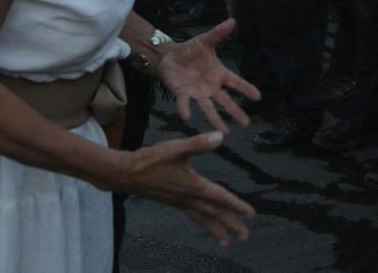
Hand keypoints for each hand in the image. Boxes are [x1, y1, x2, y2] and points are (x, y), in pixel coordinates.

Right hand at [115, 132, 255, 246]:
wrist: (126, 173)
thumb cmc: (151, 160)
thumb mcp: (176, 148)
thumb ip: (198, 143)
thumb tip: (220, 136)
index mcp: (193, 186)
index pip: (220, 197)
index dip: (236, 205)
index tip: (250, 215)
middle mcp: (188, 198)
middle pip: (214, 214)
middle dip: (230, 225)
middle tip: (244, 237)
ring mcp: (179, 202)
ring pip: (202, 218)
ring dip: (216, 229)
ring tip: (227, 242)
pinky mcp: (172, 202)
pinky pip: (192, 216)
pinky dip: (202, 223)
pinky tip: (205, 223)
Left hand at [156, 18, 261, 133]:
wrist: (169, 56)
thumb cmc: (190, 50)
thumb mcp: (205, 41)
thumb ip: (218, 34)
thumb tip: (233, 21)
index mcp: (218, 74)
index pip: (236, 82)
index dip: (246, 89)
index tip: (258, 97)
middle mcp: (210, 87)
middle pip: (225, 101)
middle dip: (235, 112)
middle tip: (246, 124)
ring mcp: (197, 92)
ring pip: (208, 108)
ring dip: (215, 120)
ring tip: (224, 132)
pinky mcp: (182, 93)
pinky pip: (184, 103)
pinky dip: (185, 109)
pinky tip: (187, 118)